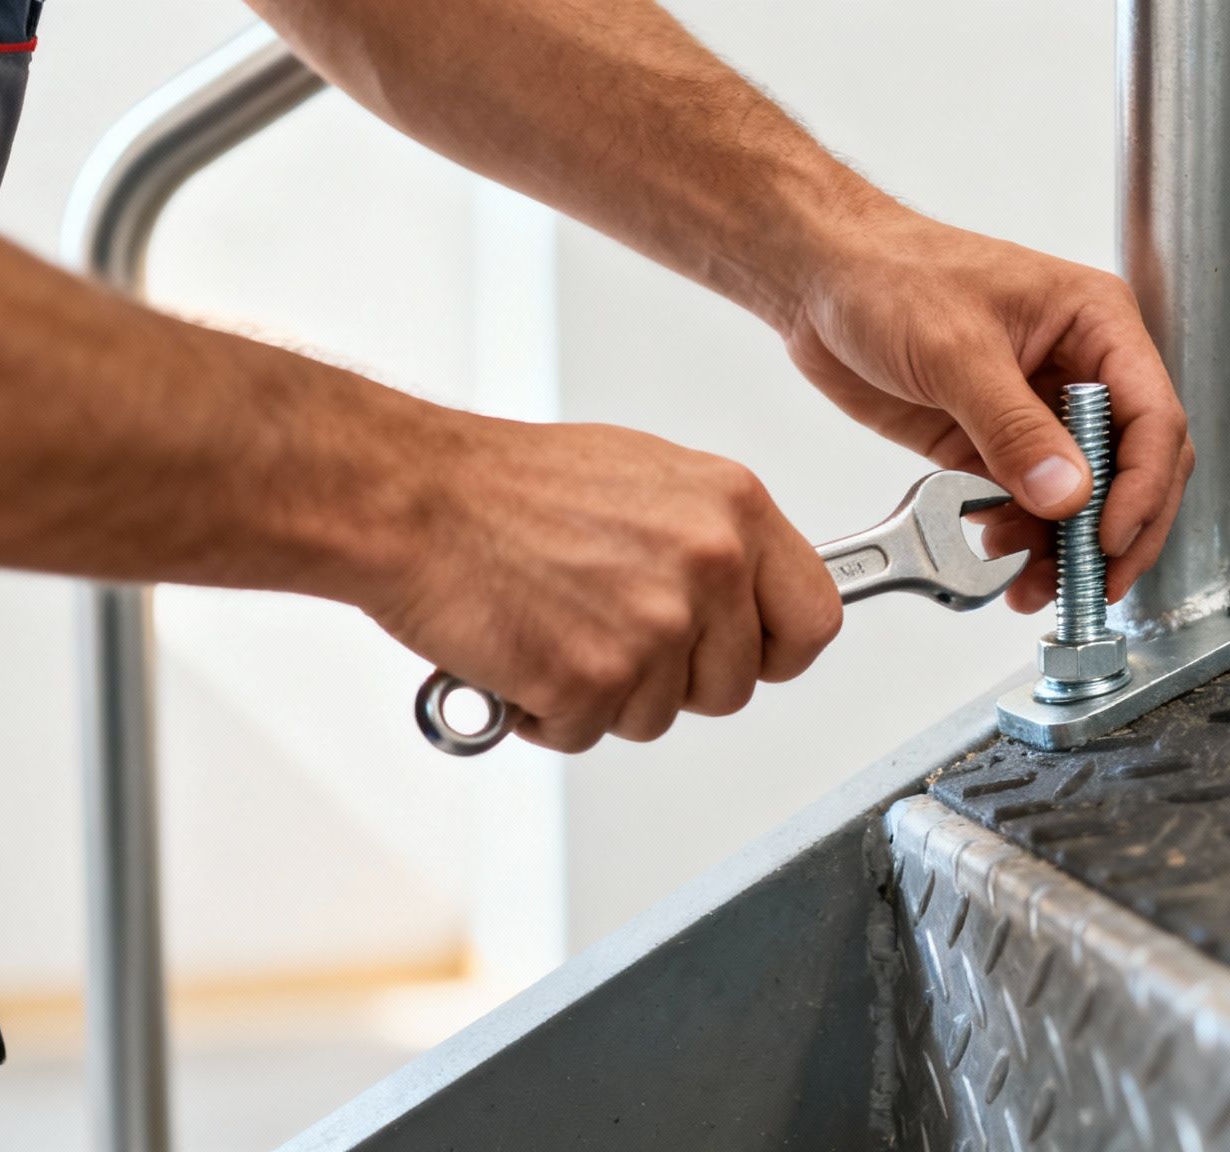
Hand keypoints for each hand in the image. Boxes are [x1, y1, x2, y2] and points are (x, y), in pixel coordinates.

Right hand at [364, 418, 840, 752]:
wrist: (414, 499)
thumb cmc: (510, 488)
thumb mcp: (648, 480)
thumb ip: (711, 540)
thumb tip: (746, 594)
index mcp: (732, 509)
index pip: (815, 617)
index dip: (777, 650)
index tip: (751, 654)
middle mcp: (707, 565)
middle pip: (734, 685)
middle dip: (675, 679)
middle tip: (611, 632)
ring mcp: (654, 626)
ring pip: (662, 716)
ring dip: (608, 695)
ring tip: (558, 625)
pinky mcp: (594, 680)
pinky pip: (590, 735)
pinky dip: (551, 713)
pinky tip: (525, 652)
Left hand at [780, 208, 1191, 613]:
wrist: (821, 280)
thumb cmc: (889, 274)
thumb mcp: (955, 350)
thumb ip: (1013, 427)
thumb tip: (1067, 494)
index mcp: (1097, 324)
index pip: (1152, 418)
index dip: (1141, 487)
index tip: (1109, 538)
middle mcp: (1080, 369)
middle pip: (1134, 468)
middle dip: (1115, 531)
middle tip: (1092, 584)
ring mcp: (1039, 411)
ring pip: (1082, 498)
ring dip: (1065, 547)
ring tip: (1032, 584)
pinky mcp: (996, 443)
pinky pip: (1029, 504)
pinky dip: (1023, 538)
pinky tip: (1002, 556)